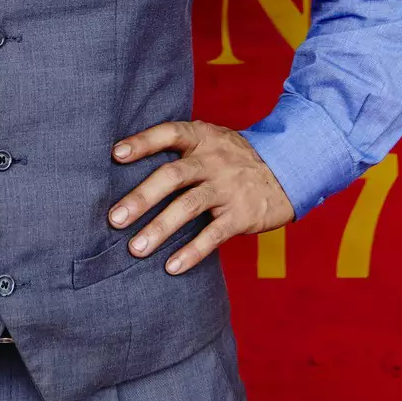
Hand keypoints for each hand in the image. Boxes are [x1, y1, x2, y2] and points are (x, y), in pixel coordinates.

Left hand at [108, 119, 293, 273]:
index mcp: (202, 137)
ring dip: (159, 229)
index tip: (115, 154)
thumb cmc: (233, 157)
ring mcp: (227, 187)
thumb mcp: (212, 140)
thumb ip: (180, 147)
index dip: (142, 142)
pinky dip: (192, 252)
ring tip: (135, 249)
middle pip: (173, 175)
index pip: (168, 133)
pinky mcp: (241, 215)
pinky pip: (213, 235)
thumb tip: (127, 160)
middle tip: (114, 219)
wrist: (287, 169)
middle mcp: (213, 160)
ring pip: (189, 207)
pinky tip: (171, 267)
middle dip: (141, 197)